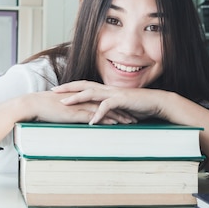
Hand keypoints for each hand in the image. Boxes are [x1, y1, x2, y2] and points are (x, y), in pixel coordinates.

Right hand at [26, 90, 134, 124]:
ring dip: (119, 116)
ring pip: (105, 110)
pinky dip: (105, 120)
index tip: (126, 112)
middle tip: (135, 117)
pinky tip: (114, 124)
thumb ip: (72, 110)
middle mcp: (84, 99)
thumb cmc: (45, 107)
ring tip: (130, 122)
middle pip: (108, 104)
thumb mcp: (63, 108)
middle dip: (123, 111)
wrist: (34, 104)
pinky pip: (94, 116)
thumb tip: (78, 117)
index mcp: (82, 96)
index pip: (103, 101)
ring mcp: (81, 105)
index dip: (116, 106)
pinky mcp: (76, 112)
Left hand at [53, 81, 168, 124]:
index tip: (57, 90)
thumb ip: (107, 109)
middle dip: (67, 88)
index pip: (84, 85)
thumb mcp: (119, 107)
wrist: (155, 102)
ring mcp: (114, 93)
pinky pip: (107, 106)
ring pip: (92, 93)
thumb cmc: (138, 106)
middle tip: (53, 91)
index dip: (70, 87)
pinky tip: (91, 122)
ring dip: (77, 98)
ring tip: (64, 103)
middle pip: (83, 85)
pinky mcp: (122, 100)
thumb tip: (96, 115)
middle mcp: (108, 89)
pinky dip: (98, 114)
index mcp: (106, 90)